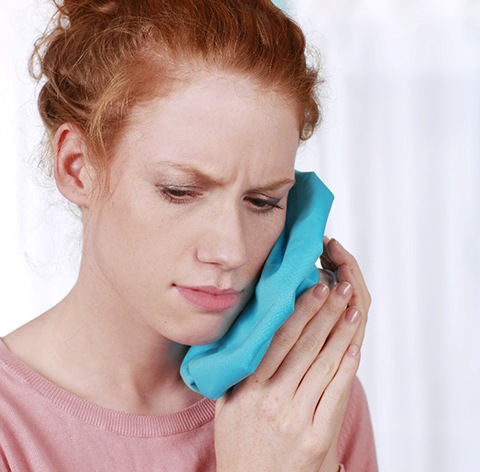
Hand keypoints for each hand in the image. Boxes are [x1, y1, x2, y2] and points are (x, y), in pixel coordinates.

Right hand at [215, 248, 366, 470]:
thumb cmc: (239, 445)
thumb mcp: (227, 406)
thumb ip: (240, 372)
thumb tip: (253, 334)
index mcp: (247, 388)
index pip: (279, 339)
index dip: (300, 311)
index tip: (314, 287)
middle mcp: (271, 400)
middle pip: (304, 346)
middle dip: (325, 312)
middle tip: (339, 287)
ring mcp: (296, 419)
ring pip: (323, 365)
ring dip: (341, 334)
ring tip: (352, 309)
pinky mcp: (316, 439)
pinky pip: (335, 395)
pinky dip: (346, 369)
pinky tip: (354, 348)